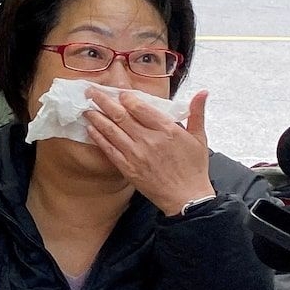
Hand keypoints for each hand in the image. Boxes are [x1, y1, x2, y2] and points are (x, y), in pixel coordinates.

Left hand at [84, 89, 215, 215]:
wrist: (186, 198)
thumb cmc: (193, 169)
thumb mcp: (199, 138)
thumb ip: (197, 113)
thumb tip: (202, 93)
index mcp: (166, 130)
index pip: (140, 107)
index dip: (126, 97)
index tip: (120, 93)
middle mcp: (149, 140)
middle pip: (121, 115)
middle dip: (103, 101)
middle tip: (91, 92)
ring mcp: (136, 154)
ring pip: (111, 130)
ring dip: (97, 118)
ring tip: (87, 108)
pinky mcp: (128, 168)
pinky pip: (109, 150)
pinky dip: (98, 138)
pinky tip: (91, 130)